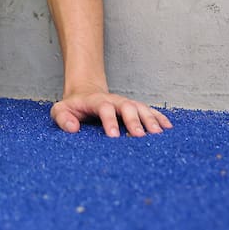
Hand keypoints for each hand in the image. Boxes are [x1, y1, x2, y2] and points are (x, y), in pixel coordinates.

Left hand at [51, 90, 172, 137]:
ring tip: (158, 134)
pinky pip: (150, 111)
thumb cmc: (73, 106)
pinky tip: (168, 128)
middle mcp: (114, 100)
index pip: (104, 108)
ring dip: (150, 120)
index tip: (113, 136)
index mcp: (96, 101)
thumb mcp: (60, 110)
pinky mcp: (134, 108)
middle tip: (140, 136)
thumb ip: (62, 118)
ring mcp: (126, 103)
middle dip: (134, 120)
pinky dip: (159, 118)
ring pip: (141, 108)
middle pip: (127, 106)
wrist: (85, 93)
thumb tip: (72, 128)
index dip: (109, 120)